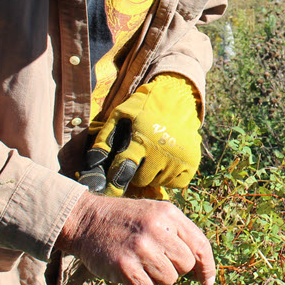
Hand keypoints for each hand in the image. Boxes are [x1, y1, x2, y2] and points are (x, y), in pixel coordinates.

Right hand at [56, 191, 215, 284]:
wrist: (88, 221)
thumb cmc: (127, 220)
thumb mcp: (156, 214)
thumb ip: (180, 234)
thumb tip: (202, 270)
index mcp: (168, 214)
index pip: (200, 245)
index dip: (207, 266)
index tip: (206, 280)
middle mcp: (156, 229)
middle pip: (186, 265)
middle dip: (175, 267)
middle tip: (157, 258)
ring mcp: (140, 248)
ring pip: (169, 279)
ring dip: (157, 276)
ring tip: (142, 261)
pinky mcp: (125, 266)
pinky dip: (141, 284)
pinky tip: (131, 269)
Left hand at [78, 75, 201, 196]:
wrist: (177, 99)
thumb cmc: (144, 108)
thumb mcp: (120, 115)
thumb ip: (104, 138)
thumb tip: (92, 163)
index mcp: (142, 140)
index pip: (124, 170)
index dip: (115, 179)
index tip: (111, 182)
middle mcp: (162, 152)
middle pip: (141, 180)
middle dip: (137, 171)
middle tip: (139, 157)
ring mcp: (179, 160)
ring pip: (157, 183)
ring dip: (152, 174)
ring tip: (153, 156)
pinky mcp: (191, 165)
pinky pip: (175, 184)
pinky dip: (168, 177)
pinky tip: (166, 161)